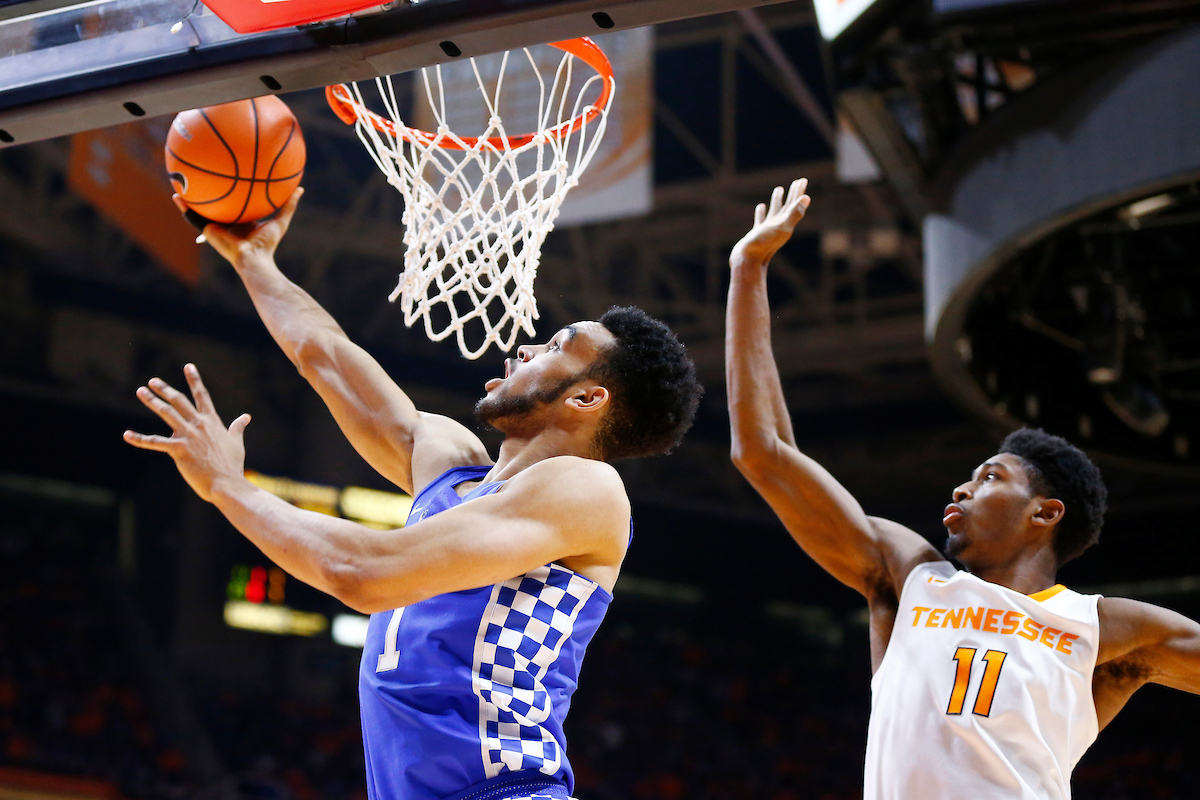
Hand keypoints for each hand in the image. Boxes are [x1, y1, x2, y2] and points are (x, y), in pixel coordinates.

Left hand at [124, 364, 250, 503]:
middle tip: (153, 381)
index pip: (202, 396)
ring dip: (152, 401)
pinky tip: (127, 434)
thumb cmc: (232, 465)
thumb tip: (246, 417)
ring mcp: (188, 436)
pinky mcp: (178, 450)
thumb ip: (238, 427)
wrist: (227, 483)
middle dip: (165, 389)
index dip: (195, 380)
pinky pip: (155, 442)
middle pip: (179, 401)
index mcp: (212, 422)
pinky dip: (140, 439)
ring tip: (141, 391)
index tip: (188, 366)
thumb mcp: (236, 443)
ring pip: (167, 413)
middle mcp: (199, 425)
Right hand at [173, 186, 303, 268]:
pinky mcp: (207, 231)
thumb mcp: (280, 221)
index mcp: (241, 221)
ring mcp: (216, 227)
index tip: (227, 178)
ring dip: (190, 197)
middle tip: (201, 175)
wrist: (254, 259)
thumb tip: (301, 188)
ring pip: (200, 210)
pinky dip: (184, 207)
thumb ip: (289, 205)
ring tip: (179, 181)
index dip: (230, 193)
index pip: (234, 204)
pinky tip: (176, 195)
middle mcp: (227, 223)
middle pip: (216, 205)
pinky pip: (193, 217)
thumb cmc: (267, 244)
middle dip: (208, 192)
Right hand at [729, 178, 810, 268]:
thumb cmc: (764, 244)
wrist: (747, 260)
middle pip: (788, 207)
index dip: (799, 192)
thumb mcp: (781, 226)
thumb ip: (795, 213)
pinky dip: (761, 212)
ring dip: (777, 201)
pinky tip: (761, 207)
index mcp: (786, 223)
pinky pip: (760, 220)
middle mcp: (778, 226)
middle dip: (793, 194)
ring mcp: (767, 230)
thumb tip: (807, 198)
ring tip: (779, 190)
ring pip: (774, 212)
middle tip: (797, 182)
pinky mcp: (756, 234)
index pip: (794, 204)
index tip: (803, 180)